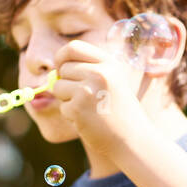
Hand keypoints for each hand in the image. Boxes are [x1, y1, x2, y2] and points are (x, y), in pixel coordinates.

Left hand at [50, 39, 148, 159]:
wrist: (132, 138)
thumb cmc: (119, 110)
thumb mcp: (112, 81)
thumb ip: (87, 69)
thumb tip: (54, 70)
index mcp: (109, 63)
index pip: (74, 47)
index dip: (62, 56)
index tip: (61, 67)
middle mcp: (99, 73)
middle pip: (63, 68)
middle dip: (65, 82)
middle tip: (83, 97)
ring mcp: (88, 90)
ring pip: (58, 87)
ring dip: (66, 99)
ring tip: (88, 108)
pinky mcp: (78, 108)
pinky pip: (62, 106)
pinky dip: (71, 115)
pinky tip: (89, 119)